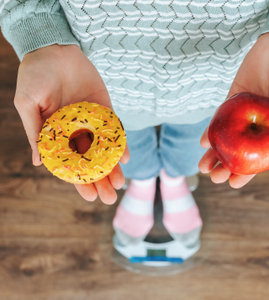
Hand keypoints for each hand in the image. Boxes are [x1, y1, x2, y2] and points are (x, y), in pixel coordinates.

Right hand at [14, 44, 128, 203]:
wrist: (54, 48)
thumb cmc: (35, 76)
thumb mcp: (27, 104)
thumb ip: (35, 132)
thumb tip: (39, 163)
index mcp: (56, 135)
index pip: (70, 165)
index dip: (79, 182)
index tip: (89, 197)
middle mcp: (76, 132)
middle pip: (91, 162)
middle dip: (100, 180)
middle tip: (110, 198)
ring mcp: (92, 122)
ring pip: (105, 150)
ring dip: (113, 167)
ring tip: (120, 184)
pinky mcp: (105, 109)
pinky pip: (115, 129)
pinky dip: (120, 143)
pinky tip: (125, 157)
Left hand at [199, 31, 268, 187]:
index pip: (259, 158)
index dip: (246, 173)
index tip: (233, 184)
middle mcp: (258, 125)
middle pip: (239, 150)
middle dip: (225, 165)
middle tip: (214, 177)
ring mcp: (244, 112)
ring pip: (227, 137)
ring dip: (215, 152)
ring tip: (203, 166)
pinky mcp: (234, 97)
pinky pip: (221, 116)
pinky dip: (212, 129)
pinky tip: (204, 141)